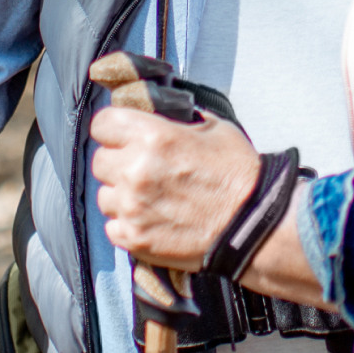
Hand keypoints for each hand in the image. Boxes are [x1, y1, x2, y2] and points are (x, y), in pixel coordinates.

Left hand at [88, 106, 262, 272]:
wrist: (253, 226)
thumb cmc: (239, 176)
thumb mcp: (213, 128)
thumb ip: (178, 119)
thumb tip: (160, 114)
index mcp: (153, 137)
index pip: (102, 124)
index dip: (113, 129)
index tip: (121, 135)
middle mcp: (135, 170)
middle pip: (99, 160)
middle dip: (117, 162)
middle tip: (141, 169)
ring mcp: (132, 207)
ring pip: (104, 195)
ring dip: (121, 195)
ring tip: (149, 198)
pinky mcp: (135, 238)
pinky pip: (112, 226)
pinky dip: (127, 224)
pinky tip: (151, 220)